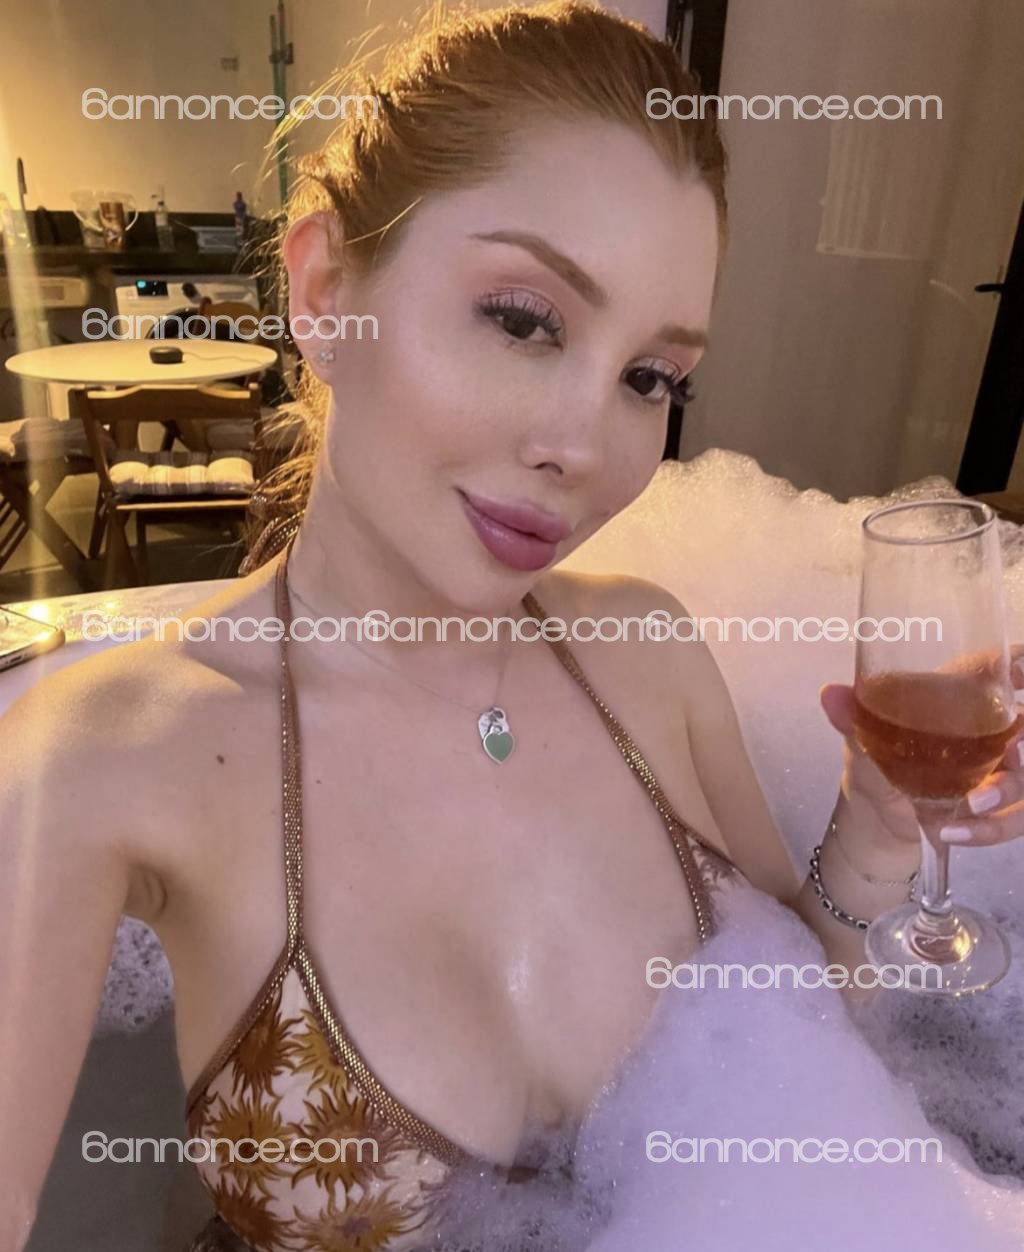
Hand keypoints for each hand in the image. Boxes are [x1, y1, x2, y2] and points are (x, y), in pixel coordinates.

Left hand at [820, 644, 1023, 849]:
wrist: (876, 822)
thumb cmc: (877, 764)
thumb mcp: (863, 740)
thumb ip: (853, 717)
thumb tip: (828, 694)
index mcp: (960, 697)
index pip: (1003, 669)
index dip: (1019, 665)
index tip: (1021, 668)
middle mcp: (990, 729)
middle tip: (1016, 742)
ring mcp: (1000, 770)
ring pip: (1023, 776)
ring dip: (1006, 789)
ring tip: (974, 802)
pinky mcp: (999, 809)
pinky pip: (1013, 817)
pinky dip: (988, 828)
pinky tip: (951, 832)